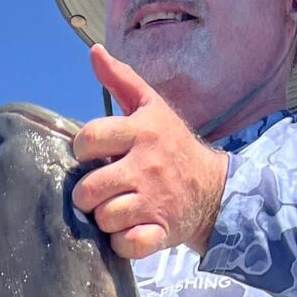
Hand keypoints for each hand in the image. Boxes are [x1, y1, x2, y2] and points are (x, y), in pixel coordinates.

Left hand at [70, 46, 228, 260]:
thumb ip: (121, 80)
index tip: (92, 156)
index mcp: (141, 132)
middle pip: (89, 189)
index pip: (89, 139)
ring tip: (116, 209)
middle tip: (100, 190)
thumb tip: (94, 51)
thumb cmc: (172, 145)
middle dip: (88, 194)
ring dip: (104, 219)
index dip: (82, 150)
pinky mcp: (161, 231)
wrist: (214, 188)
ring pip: (105, 218)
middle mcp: (147, 166)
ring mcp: (155, 201)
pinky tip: (129, 231)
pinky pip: (127, 245)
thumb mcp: (151, 107)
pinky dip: (122, 243)